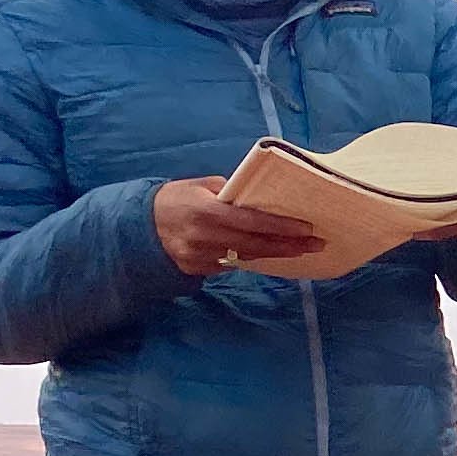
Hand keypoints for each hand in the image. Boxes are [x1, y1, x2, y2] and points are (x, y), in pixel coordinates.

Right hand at [152, 177, 323, 277]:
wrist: (139, 226)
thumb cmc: (175, 199)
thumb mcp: (199, 186)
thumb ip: (230, 192)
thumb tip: (261, 197)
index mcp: (206, 211)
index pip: (252, 221)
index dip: (281, 226)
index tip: (306, 228)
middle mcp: (204, 236)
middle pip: (256, 244)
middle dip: (290, 245)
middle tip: (318, 243)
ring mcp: (201, 256)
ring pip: (247, 257)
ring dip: (277, 254)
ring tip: (302, 250)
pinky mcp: (198, 269)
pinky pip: (233, 265)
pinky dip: (253, 259)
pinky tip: (273, 255)